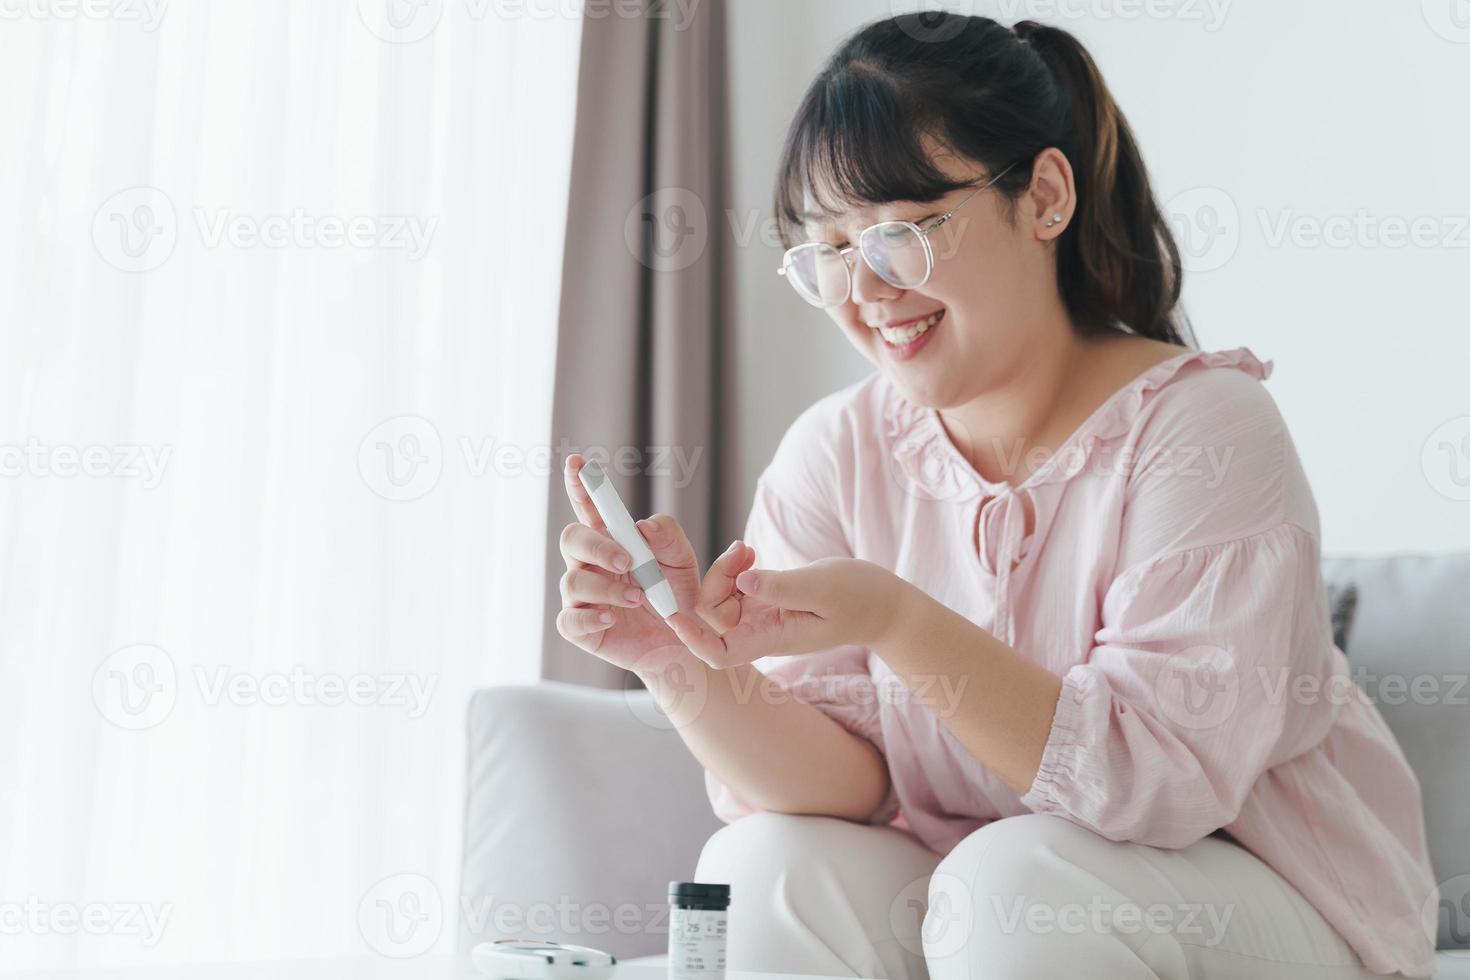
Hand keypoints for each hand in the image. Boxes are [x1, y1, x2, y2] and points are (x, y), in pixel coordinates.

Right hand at [555, 453, 706, 676]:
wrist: (683, 644)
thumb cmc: (677, 597)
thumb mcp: (682, 561)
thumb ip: (667, 536)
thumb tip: (641, 526)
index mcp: (611, 541)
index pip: (589, 508)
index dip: (580, 484)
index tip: (577, 463)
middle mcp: (589, 565)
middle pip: (571, 539)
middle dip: (597, 546)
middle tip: (628, 561)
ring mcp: (581, 597)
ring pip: (573, 581)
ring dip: (607, 588)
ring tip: (639, 598)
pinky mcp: (581, 628)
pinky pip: (570, 620)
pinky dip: (590, 618)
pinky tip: (610, 619)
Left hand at [667, 553, 917, 669]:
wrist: (882, 604)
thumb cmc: (860, 598)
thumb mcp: (822, 587)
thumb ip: (782, 586)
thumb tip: (743, 580)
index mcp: (773, 637)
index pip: (720, 653)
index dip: (693, 639)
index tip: (675, 614)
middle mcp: (762, 631)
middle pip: (713, 617)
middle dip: (715, 582)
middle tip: (741, 551)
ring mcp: (764, 617)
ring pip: (721, 600)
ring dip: (724, 571)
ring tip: (746, 549)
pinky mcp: (768, 600)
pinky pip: (736, 587)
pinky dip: (735, 568)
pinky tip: (749, 552)